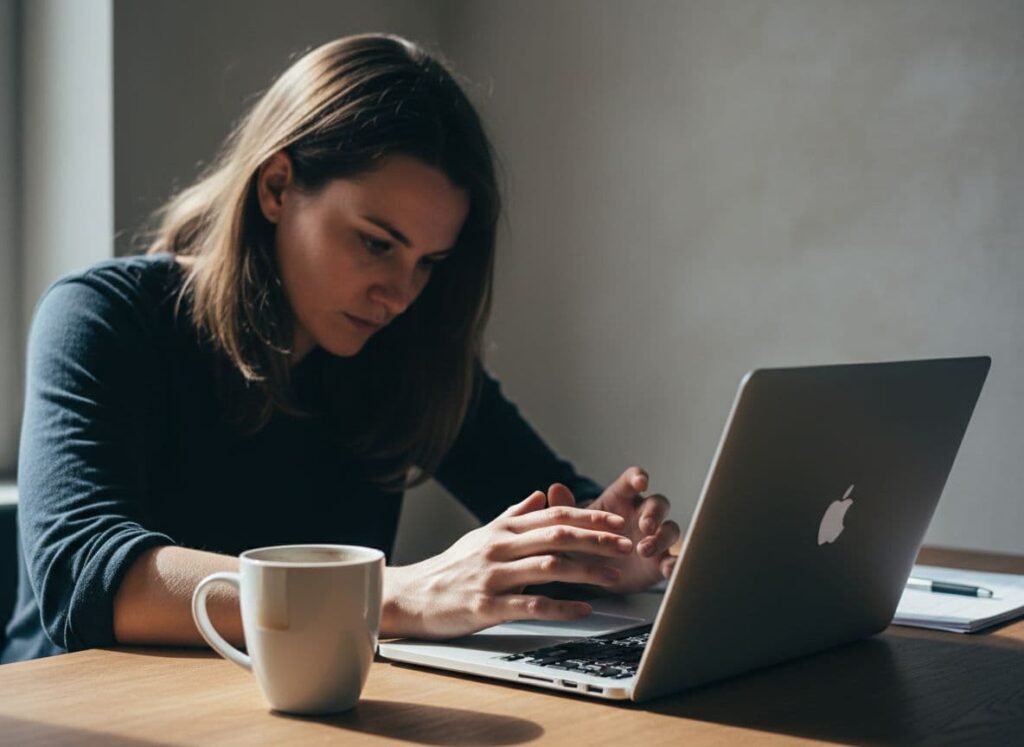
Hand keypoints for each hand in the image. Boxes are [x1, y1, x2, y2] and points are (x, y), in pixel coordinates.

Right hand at [382, 490, 636, 638]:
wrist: (412, 596)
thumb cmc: (451, 566)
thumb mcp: (482, 534)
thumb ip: (515, 514)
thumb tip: (540, 494)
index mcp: (503, 529)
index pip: (553, 516)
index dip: (588, 517)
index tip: (617, 522)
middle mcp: (500, 547)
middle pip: (557, 536)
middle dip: (596, 539)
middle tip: (626, 545)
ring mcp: (494, 576)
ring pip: (549, 567)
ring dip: (586, 572)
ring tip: (614, 577)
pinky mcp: (487, 605)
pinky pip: (531, 604)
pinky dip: (561, 607)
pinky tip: (582, 610)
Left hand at [548, 466, 679, 592]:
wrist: (591, 575)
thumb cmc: (585, 541)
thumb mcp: (571, 528)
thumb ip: (564, 510)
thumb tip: (554, 488)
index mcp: (620, 500)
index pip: (632, 481)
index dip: (639, 478)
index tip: (641, 482)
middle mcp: (641, 515)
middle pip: (658, 503)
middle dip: (654, 512)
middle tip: (645, 525)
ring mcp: (654, 538)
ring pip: (670, 529)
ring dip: (662, 537)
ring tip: (644, 550)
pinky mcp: (660, 562)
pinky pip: (674, 559)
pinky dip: (675, 563)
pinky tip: (669, 569)